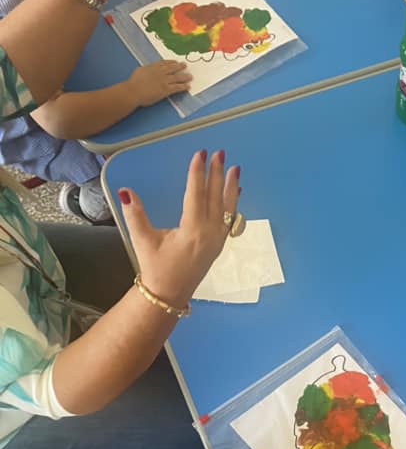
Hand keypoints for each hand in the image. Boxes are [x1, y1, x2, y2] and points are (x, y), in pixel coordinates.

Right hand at [118, 149, 240, 307]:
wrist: (169, 294)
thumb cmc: (156, 268)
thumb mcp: (143, 241)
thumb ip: (135, 215)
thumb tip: (126, 191)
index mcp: (192, 231)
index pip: (197, 195)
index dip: (198, 173)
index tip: (201, 154)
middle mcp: (210, 234)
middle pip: (216, 198)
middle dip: (217, 174)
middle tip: (220, 153)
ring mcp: (217, 240)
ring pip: (228, 209)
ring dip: (230, 187)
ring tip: (235, 168)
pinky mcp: (219, 245)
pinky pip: (231, 220)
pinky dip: (234, 204)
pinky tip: (235, 192)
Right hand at [129, 61, 191, 106]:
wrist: (134, 91)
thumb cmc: (134, 83)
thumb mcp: (140, 71)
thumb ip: (147, 70)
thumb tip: (149, 70)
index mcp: (152, 67)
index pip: (163, 63)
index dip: (170, 62)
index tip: (175, 61)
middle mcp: (159, 72)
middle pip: (172, 68)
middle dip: (179, 66)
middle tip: (185, 65)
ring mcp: (163, 81)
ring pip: (177, 77)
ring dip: (184, 76)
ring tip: (190, 76)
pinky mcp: (165, 89)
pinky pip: (177, 87)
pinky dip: (183, 86)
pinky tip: (188, 86)